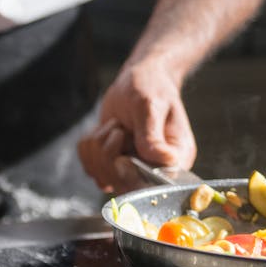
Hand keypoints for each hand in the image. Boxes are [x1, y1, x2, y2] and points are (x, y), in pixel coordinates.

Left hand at [78, 61, 196, 192]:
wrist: (138, 80)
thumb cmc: (151, 88)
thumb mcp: (150, 107)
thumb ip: (152, 135)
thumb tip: (165, 161)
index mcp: (176, 159)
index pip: (154, 186)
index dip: (131, 174)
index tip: (122, 153)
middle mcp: (156, 170)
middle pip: (123, 185)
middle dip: (110, 155)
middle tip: (117, 129)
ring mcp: (132, 170)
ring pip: (102, 176)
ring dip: (99, 147)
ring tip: (115, 126)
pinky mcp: (112, 165)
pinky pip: (89, 168)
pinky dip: (89, 148)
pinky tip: (103, 131)